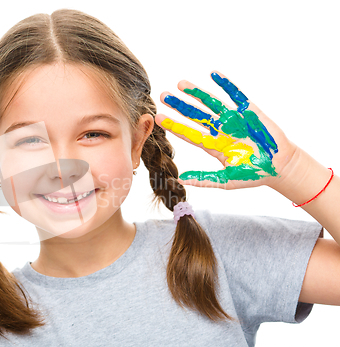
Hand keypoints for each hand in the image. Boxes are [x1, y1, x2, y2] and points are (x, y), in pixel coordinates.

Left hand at [155, 71, 297, 189]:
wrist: (280, 167)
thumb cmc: (254, 174)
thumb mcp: (226, 181)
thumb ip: (203, 180)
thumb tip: (179, 180)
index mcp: (212, 145)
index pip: (188, 133)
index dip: (173, 125)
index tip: (158, 117)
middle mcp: (219, 130)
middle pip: (195, 115)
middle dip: (179, 106)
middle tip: (163, 96)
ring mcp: (233, 119)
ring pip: (211, 103)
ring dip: (196, 93)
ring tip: (180, 84)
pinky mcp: (249, 111)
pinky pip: (235, 95)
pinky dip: (225, 84)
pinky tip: (213, 74)